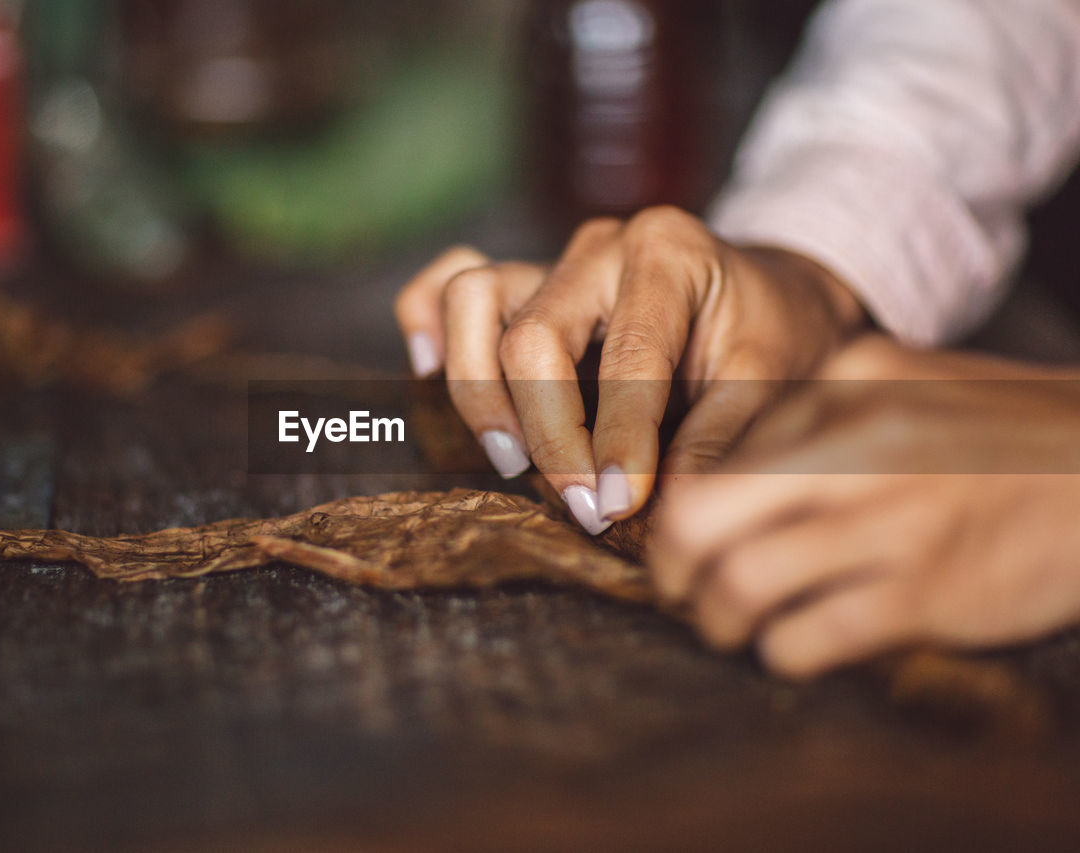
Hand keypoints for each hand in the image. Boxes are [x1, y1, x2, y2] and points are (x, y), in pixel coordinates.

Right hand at [394, 207, 865, 533]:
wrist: (768, 296)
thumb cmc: (776, 339)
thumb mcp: (777, 383)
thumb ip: (719, 440)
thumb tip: (652, 508)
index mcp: (669, 253)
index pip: (625, 356)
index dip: (618, 441)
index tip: (620, 509)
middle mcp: (599, 247)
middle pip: (531, 337)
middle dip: (549, 434)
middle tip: (581, 504)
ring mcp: (551, 261)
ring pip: (471, 300)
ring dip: (479, 391)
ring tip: (515, 459)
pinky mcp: (521, 285)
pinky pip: (445, 287)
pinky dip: (426, 325)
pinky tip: (432, 374)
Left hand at [650, 336, 1079, 678]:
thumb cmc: (1000, 435)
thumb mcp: (903, 386)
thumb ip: (814, 419)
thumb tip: (720, 480)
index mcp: (844, 383)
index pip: (713, 455)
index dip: (674, 511)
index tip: (677, 542)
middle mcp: (858, 443)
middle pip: (699, 518)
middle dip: (671, 568)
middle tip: (680, 590)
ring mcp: (894, 518)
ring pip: (743, 583)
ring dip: (716, 619)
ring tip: (727, 625)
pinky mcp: (929, 591)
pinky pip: (810, 637)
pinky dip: (781, 651)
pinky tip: (791, 646)